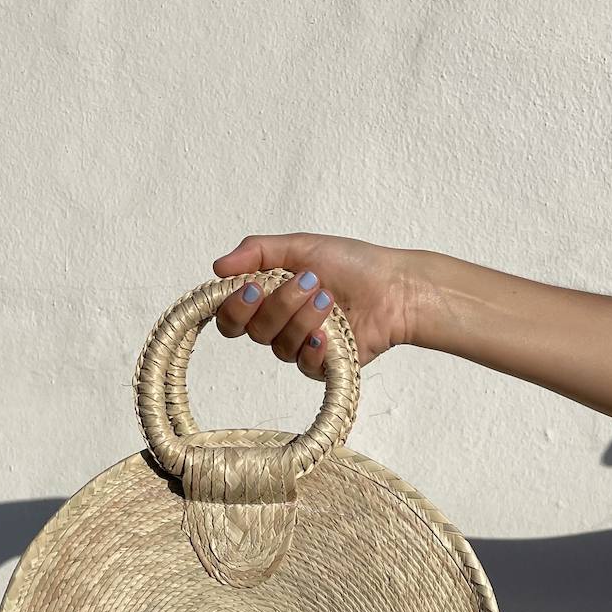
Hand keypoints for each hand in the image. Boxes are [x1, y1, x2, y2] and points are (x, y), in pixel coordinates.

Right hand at [211, 232, 417, 379]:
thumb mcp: (300, 246)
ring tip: (330, 297)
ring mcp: (299, 346)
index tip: (252, 287)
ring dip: (304, 318)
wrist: (394, 288)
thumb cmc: (352, 264)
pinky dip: (314, 346)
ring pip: (279, 346)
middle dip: (278, 306)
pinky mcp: (321, 365)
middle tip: (306, 282)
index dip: (234, 307)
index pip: (231, 316)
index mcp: (268, 298)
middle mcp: (279, 324)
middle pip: (253, 331)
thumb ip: (257, 252)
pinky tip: (330, 332)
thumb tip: (217, 267)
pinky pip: (304, 365)